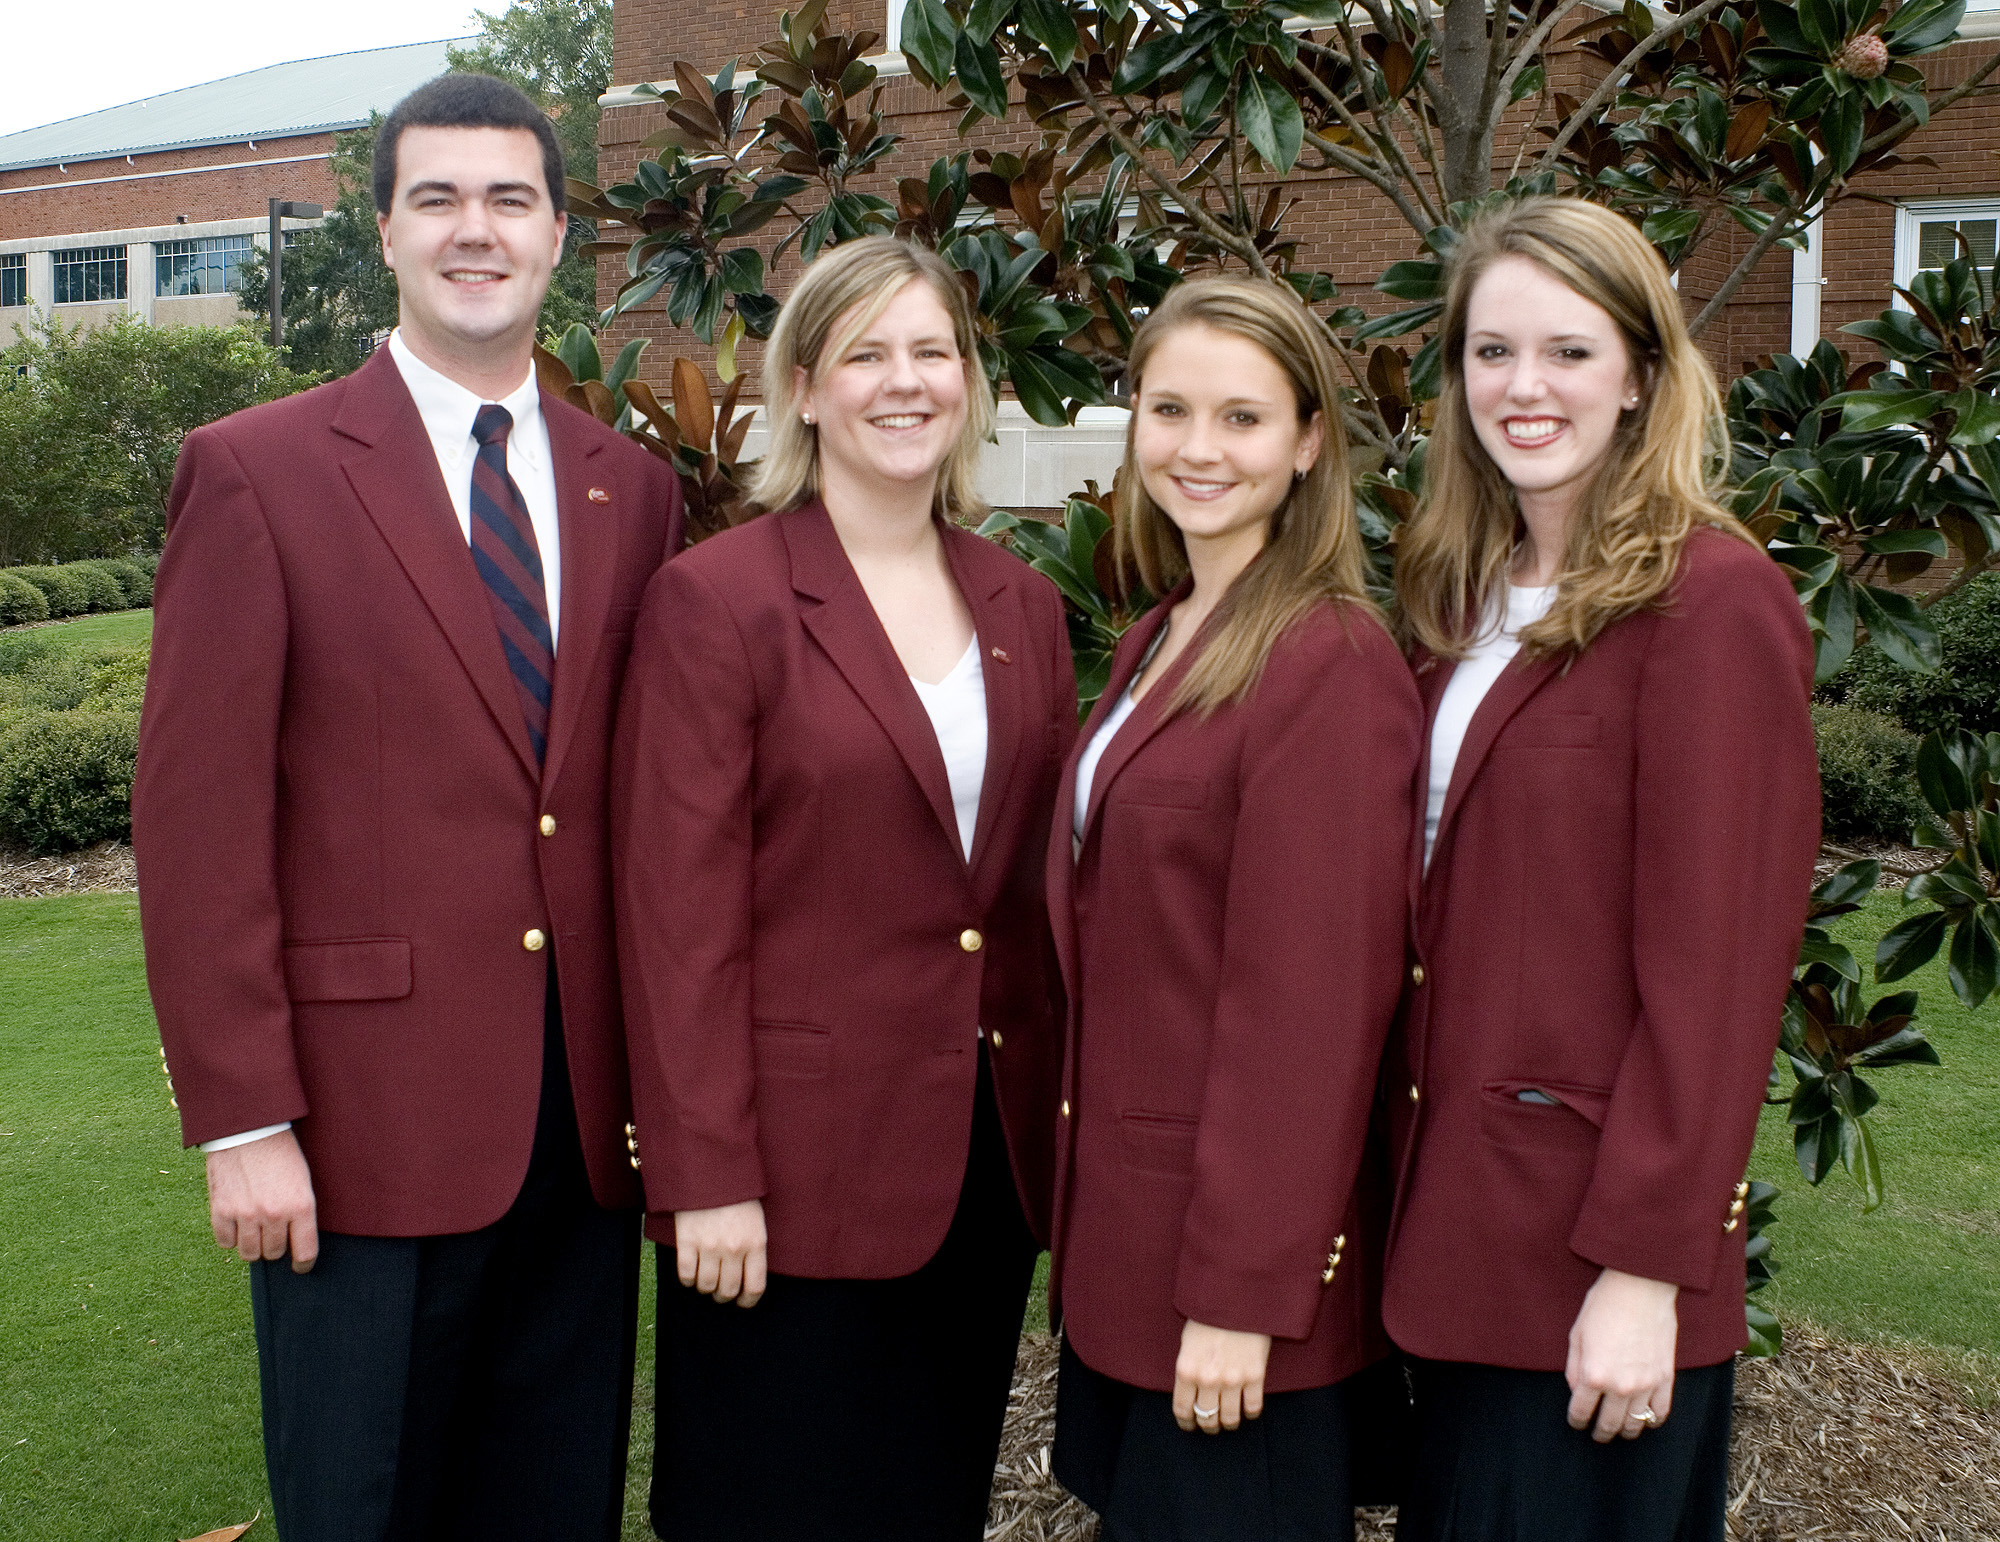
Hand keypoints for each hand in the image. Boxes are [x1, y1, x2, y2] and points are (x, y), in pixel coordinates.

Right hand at [205, 1129, 317, 1272]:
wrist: (249, 1129)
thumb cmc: (281, 1153)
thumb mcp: (302, 1180)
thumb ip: (298, 1211)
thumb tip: (295, 1242)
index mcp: (300, 1206)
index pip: (304, 1252)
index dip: (303, 1264)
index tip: (300, 1266)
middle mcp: (273, 1214)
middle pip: (274, 1254)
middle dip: (275, 1248)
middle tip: (273, 1234)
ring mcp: (245, 1214)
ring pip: (249, 1253)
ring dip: (253, 1245)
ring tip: (255, 1230)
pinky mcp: (221, 1210)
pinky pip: (225, 1242)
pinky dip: (230, 1237)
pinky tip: (236, 1223)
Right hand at [673, 1199, 767, 1306]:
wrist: (711, 1169)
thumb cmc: (736, 1193)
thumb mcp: (756, 1220)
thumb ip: (754, 1247)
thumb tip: (747, 1275)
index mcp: (755, 1243)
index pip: (754, 1287)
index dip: (747, 1301)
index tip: (742, 1301)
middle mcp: (734, 1249)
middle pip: (728, 1290)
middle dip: (724, 1295)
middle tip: (721, 1291)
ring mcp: (709, 1247)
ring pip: (706, 1286)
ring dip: (705, 1288)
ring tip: (705, 1279)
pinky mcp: (687, 1242)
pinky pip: (685, 1275)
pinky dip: (687, 1280)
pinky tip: (690, 1272)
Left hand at [1172, 1320, 1271, 1433]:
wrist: (1236, 1298)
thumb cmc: (1208, 1316)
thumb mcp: (1187, 1342)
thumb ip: (1188, 1369)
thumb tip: (1190, 1391)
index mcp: (1187, 1370)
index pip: (1183, 1410)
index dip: (1186, 1423)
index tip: (1189, 1425)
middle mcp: (1208, 1379)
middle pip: (1207, 1418)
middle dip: (1208, 1426)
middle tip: (1211, 1425)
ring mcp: (1233, 1380)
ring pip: (1230, 1418)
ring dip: (1229, 1424)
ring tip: (1229, 1421)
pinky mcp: (1255, 1376)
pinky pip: (1253, 1407)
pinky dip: (1250, 1413)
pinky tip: (1247, 1410)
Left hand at [1565, 1267, 1678, 1441]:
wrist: (1640, 1287)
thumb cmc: (1604, 1306)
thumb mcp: (1577, 1335)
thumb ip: (1574, 1368)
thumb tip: (1577, 1391)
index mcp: (1593, 1375)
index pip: (1581, 1411)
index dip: (1576, 1420)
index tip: (1576, 1422)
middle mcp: (1620, 1386)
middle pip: (1609, 1423)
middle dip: (1600, 1432)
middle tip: (1597, 1435)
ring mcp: (1646, 1385)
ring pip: (1635, 1423)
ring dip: (1625, 1430)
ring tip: (1620, 1430)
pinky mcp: (1666, 1378)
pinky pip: (1661, 1412)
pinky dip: (1652, 1421)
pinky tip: (1646, 1420)